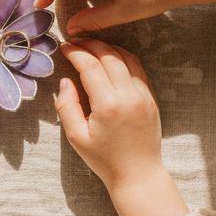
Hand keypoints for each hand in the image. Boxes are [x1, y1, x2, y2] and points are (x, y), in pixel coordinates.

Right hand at [57, 39, 187, 215]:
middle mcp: (129, 95)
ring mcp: (143, 95)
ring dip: (107, 47)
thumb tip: (65, 81)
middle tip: (75, 41)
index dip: (75, 52)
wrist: (138, 174)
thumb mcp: (76, 137)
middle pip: (109, 55)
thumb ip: (66, 106)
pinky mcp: (151, 98)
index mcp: (108, 104)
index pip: (90, 65)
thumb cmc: (105, 159)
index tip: (64, 47)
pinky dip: (122, 58)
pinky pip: (137, 68)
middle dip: (90, 44)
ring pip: (126, 57)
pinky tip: (110, 59)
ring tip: (91, 46)